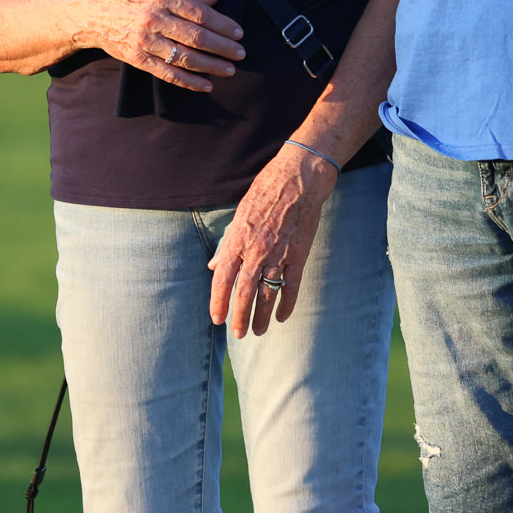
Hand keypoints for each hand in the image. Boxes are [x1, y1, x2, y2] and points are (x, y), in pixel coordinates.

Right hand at [69, 0, 243, 91]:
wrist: (86, 12)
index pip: (199, 14)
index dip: (222, 25)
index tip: (238, 32)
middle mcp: (153, 20)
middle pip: (196, 37)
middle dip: (222, 47)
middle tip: (240, 54)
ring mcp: (145, 42)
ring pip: (185, 58)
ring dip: (211, 66)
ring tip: (229, 70)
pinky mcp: (138, 59)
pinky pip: (167, 73)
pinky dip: (189, 81)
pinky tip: (206, 85)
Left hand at [209, 142, 337, 336]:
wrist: (298, 179)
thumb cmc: (264, 193)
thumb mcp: (238, 216)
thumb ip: (227, 245)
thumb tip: (213, 266)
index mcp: (238, 241)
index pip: (223, 280)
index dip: (218, 302)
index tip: (216, 318)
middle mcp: (256, 251)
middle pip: (245, 293)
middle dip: (240, 317)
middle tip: (237, 333)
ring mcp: (279, 254)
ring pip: (268, 293)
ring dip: (262, 316)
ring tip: (258, 331)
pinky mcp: (299, 254)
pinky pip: (292, 285)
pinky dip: (287, 303)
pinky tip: (282, 317)